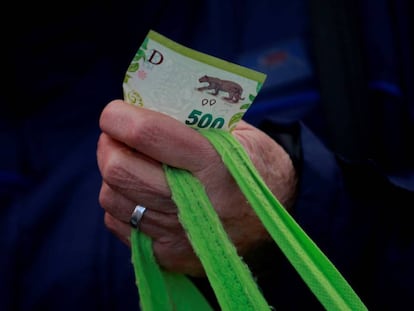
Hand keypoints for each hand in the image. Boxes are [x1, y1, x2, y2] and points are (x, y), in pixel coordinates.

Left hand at [97, 100, 296, 275]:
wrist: (274, 221)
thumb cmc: (255, 167)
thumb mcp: (238, 132)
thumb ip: (193, 119)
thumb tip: (141, 106)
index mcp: (215, 165)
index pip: (147, 135)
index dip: (118, 117)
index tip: (115, 113)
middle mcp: (194, 204)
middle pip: (119, 171)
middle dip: (108, 145)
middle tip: (117, 136)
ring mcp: (179, 235)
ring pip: (112, 198)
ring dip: (113, 174)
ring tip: (131, 163)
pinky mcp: (169, 256)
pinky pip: (120, 224)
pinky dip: (122, 202)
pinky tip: (141, 193)